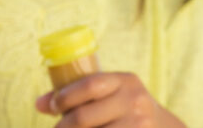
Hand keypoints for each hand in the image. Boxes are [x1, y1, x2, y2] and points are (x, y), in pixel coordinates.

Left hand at [36, 72, 185, 126]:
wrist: (164, 126)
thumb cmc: (124, 106)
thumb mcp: (108, 93)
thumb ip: (76, 93)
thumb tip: (38, 104)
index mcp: (125, 81)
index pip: (89, 85)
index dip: (65, 97)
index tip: (52, 106)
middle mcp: (136, 101)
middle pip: (86, 117)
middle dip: (64, 125)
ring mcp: (141, 124)